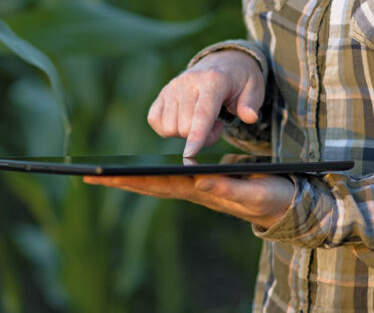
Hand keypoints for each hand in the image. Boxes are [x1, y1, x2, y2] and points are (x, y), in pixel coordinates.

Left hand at [82, 174, 294, 227]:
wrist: (285, 203)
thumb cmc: (272, 197)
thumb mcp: (254, 191)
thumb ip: (228, 188)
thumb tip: (198, 178)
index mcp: (201, 191)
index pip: (159, 184)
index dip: (132, 179)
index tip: (107, 176)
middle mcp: (192, 190)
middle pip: (148, 185)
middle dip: (118, 181)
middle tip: (88, 176)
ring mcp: (194, 188)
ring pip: (153, 183)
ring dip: (127, 179)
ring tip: (99, 175)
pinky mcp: (199, 183)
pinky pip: (165, 178)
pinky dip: (145, 175)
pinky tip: (132, 172)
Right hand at [148, 50, 264, 155]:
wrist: (224, 62)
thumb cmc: (239, 80)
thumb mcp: (254, 88)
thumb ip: (251, 104)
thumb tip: (249, 117)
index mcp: (213, 80)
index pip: (202, 113)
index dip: (197, 136)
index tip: (190, 154)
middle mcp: (189, 81)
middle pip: (185, 127)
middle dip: (202, 137)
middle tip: (217, 125)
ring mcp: (173, 86)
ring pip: (169, 127)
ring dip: (186, 133)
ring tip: (202, 120)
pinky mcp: (163, 93)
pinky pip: (155, 120)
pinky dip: (168, 128)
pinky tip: (185, 119)